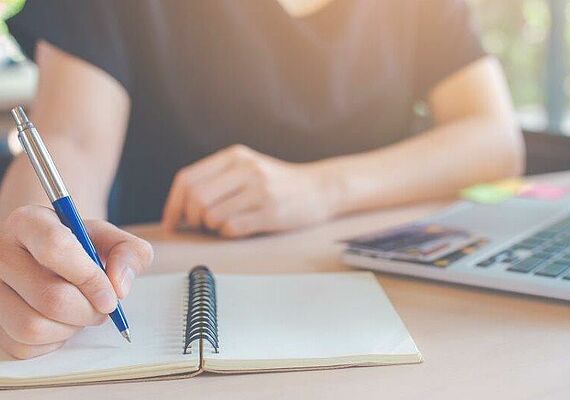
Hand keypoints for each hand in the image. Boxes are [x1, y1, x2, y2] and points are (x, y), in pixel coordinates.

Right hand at [0, 206, 152, 358]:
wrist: (49, 258)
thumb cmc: (82, 247)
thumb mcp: (111, 239)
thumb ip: (130, 253)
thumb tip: (119, 286)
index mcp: (29, 222)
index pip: (56, 247)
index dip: (90, 278)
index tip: (112, 297)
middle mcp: (0, 253)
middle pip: (50, 297)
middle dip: (88, 311)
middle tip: (102, 307)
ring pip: (34, 327)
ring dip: (70, 328)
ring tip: (80, 311)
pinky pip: (24, 345)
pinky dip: (52, 341)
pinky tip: (59, 321)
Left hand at [162, 145, 336, 236]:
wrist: (319, 188)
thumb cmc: (277, 183)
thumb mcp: (247, 168)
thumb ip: (217, 180)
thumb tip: (180, 208)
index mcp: (234, 156)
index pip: (187, 178)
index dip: (173, 204)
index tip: (172, 222)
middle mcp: (246, 169)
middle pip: (196, 197)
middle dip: (191, 218)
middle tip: (200, 226)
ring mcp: (260, 189)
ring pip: (211, 216)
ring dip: (211, 228)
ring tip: (224, 224)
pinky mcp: (271, 212)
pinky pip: (232, 229)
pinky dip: (228, 233)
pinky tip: (239, 228)